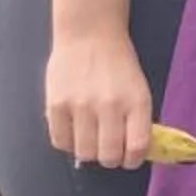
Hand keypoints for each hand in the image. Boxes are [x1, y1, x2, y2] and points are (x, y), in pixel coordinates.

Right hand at [46, 30, 153, 169]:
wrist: (89, 34)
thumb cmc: (118, 63)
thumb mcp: (139, 88)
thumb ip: (137, 119)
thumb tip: (135, 152)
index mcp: (136, 101)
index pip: (137, 146)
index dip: (133, 160)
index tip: (130, 159)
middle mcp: (109, 106)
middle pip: (108, 156)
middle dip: (110, 159)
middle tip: (109, 152)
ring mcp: (80, 106)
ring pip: (84, 153)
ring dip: (89, 153)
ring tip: (91, 140)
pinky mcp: (56, 105)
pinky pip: (60, 142)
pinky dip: (68, 143)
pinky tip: (74, 132)